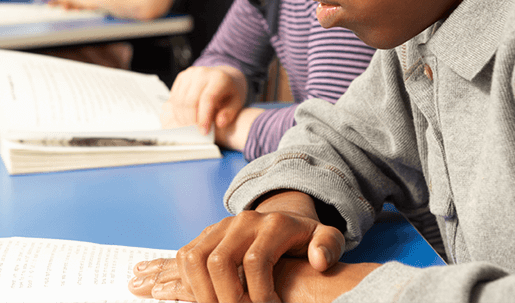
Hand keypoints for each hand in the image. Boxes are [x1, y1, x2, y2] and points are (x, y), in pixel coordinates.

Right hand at [129, 191, 345, 302]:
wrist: (283, 219)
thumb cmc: (305, 238)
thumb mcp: (327, 238)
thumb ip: (329, 246)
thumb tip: (318, 260)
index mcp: (275, 224)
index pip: (256, 261)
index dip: (259, 295)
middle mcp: (244, 221)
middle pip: (218, 261)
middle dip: (226, 298)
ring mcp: (222, 226)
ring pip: (194, 258)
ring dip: (201, 292)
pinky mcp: (207, 234)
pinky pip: (185, 256)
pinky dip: (189, 282)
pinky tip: (208, 297)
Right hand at [160, 66, 247, 135]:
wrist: (225, 75)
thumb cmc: (230, 91)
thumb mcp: (237, 102)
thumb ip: (229, 114)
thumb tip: (219, 123)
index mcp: (219, 78)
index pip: (208, 99)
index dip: (204, 118)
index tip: (204, 132)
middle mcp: (203, 73)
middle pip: (190, 101)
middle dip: (191, 120)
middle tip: (195, 132)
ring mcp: (190, 73)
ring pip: (179, 100)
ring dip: (182, 117)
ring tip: (189, 127)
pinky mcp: (182, 77)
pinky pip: (174, 96)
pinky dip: (177, 110)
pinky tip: (184, 118)